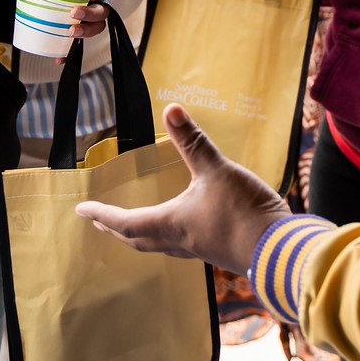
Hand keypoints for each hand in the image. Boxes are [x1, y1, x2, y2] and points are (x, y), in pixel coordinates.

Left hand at [6, 0, 114, 43]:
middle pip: (102, 9)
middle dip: (91, 14)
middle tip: (74, 13)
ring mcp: (86, 16)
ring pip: (96, 27)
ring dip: (86, 32)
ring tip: (71, 33)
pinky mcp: (75, 29)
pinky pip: (77, 43)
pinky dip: (69, 52)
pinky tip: (59, 57)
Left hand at [75, 105, 289, 276]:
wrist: (279, 249)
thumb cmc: (244, 211)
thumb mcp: (217, 170)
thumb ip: (194, 142)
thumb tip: (171, 109)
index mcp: (171, 223)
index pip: (125, 222)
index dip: (101, 215)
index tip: (81, 211)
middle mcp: (179, 240)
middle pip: (137, 239)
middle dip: (115, 230)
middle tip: (98, 223)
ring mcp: (199, 249)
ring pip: (158, 246)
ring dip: (139, 236)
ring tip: (132, 227)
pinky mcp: (217, 251)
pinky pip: (180, 246)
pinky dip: (166, 238)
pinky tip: (180, 229)